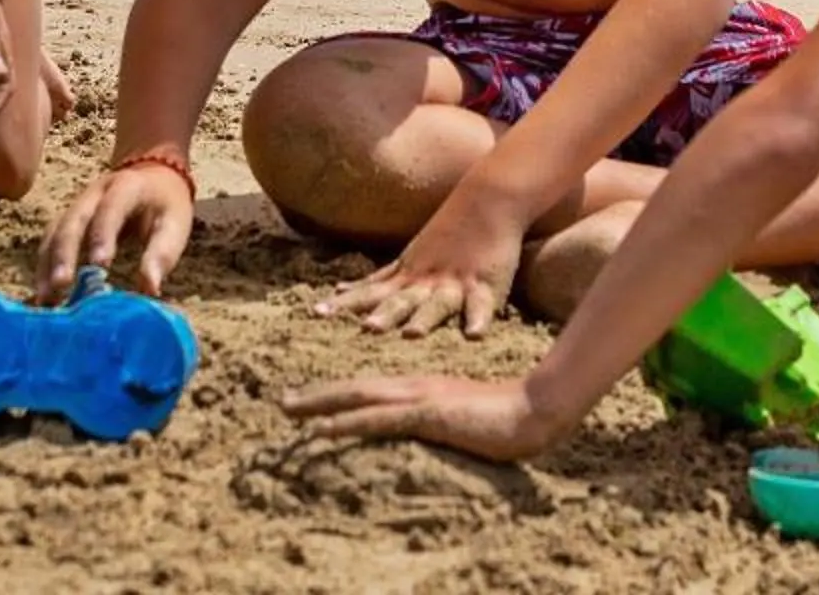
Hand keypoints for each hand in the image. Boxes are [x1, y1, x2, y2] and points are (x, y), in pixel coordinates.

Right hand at [36, 159, 194, 299]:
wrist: (152, 175)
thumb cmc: (165, 205)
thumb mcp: (175, 224)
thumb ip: (162, 255)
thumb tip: (149, 290)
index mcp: (126, 187)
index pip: (111, 208)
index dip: (103, 235)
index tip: (100, 266)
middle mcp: (95, 193)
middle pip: (73, 220)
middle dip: (64, 253)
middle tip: (60, 285)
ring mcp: (77, 205)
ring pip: (55, 231)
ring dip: (48, 265)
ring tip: (46, 299)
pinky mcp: (68, 220)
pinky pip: (50, 242)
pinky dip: (45, 267)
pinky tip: (45, 295)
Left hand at [281, 373, 562, 462]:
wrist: (535, 409)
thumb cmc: (507, 417)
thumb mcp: (465, 418)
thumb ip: (443, 421)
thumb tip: (429, 431)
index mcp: (422, 388)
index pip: (372, 391)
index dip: (338, 395)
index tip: (308, 403)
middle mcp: (414, 387)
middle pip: (356, 390)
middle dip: (317, 396)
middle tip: (283, 403)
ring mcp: (420, 398)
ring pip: (360, 399)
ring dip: (321, 405)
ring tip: (290, 410)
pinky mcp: (428, 413)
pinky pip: (378, 419)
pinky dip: (347, 423)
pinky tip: (322, 430)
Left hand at [313, 188, 525, 338]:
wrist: (489, 197)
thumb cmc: (447, 231)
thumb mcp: (409, 257)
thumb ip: (379, 280)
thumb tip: (340, 290)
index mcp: (407, 276)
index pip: (370, 293)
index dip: (345, 304)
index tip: (316, 314)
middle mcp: (427, 280)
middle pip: (400, 301)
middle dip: (382, 316)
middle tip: (364, 330)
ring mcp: (456, 282)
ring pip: (437, 304)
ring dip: (424, 318)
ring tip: (412, 333)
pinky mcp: (488, 285)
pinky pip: (482, 305)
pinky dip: (478, 319)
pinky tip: (473, 336)